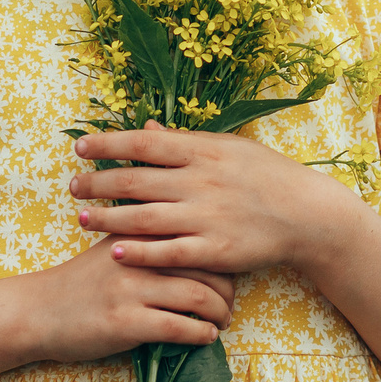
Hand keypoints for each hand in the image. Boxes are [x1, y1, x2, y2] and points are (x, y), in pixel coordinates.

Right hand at [23, 237, 237, 364]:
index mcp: (138, 233)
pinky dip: (201, 334)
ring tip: (223, 321)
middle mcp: (137, 256)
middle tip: (231, 302)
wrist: (37, 311)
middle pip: (206, 266)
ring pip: (199, 296)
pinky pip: (179, 327)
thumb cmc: (80, 282)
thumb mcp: (113, 248)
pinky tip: (206, 337)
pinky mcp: (125, 323)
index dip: (222, 257)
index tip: (230, 274)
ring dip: (221, 313)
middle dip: (229, 288)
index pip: (197, 237)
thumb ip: (148, 241)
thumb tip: (195, 246)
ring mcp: (131, 290)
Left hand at [71, 124, 361, 276]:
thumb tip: (146, 129)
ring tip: (81, 219)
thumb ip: (184, 142)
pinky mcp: (216, 250)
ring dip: (109, 218)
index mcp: (204, 151)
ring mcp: (209, 217)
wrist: (308, 214)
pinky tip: (115, 251)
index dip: (108, 144)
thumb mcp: (229, 148)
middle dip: (98, 183)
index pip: (144, 144)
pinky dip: (141, 252)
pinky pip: (170, 252)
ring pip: (146, 217)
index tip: (80, 148)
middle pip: (136, 180)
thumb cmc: (266, 176)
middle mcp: (202, 181)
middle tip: (72, 187)